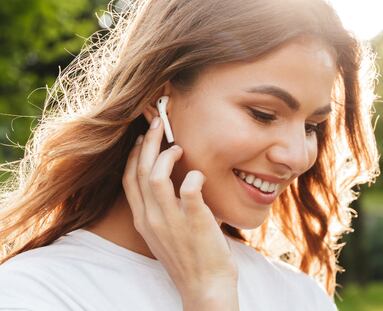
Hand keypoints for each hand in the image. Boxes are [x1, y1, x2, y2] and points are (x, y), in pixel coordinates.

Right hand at [122, 116, 237, 297]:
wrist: (205, 287)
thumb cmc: (188, 256)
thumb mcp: (164, 233)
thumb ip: (161, 208)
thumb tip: (171, 180)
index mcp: (143, 219)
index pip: (128, 179)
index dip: (132, 155)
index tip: (141, 139)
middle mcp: (152, 218)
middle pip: (139, 171)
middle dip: (147, 142)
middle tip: (158, 124)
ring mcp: (171, 221)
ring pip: (155, 176)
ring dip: (165, 156)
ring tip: (178, 148)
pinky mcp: (194, 221)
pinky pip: (189, 189)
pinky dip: (193, 176)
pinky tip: (199, 175)